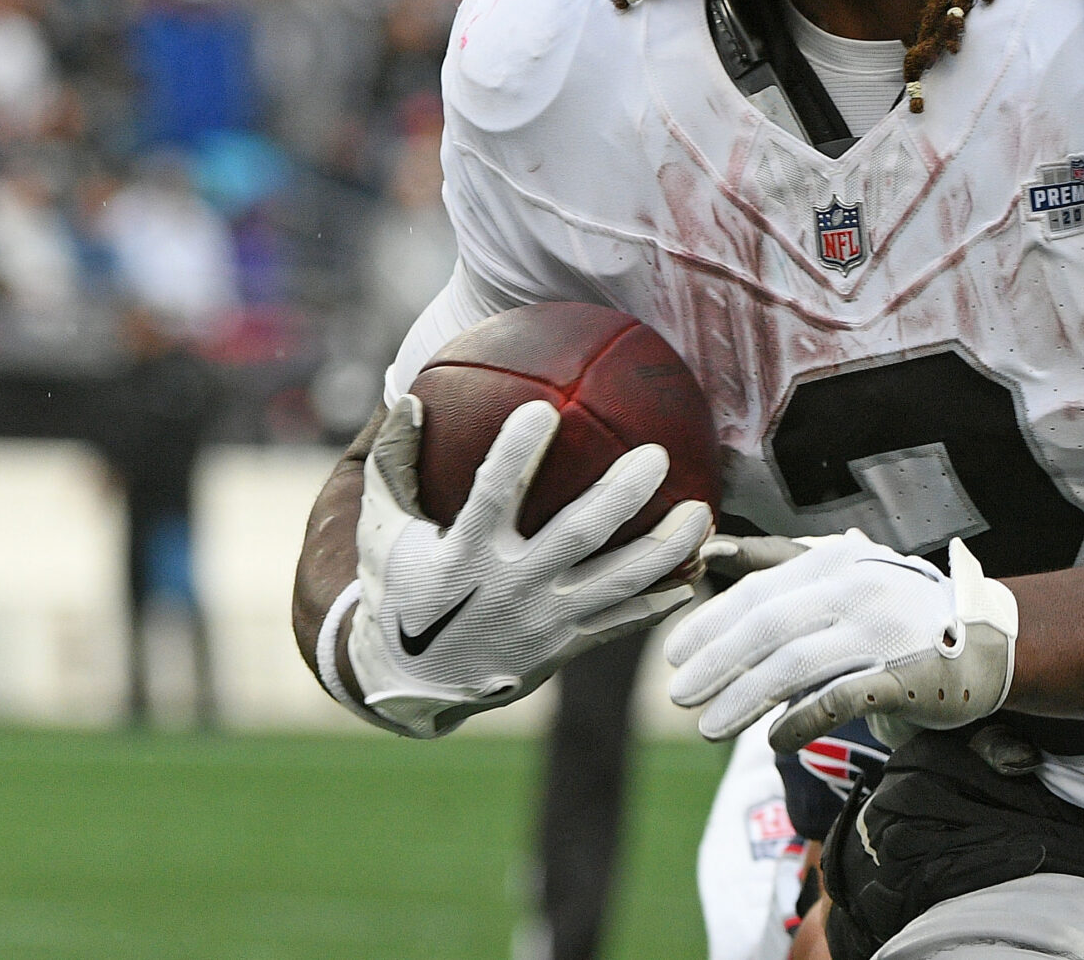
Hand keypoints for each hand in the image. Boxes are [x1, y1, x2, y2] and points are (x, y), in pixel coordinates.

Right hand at [348, 393, 710, 737]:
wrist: (411, 686)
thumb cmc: (399, 588)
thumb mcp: (382, 528)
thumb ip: (395, 463)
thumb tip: (410, 397)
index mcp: (464, 553)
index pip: (493, 495)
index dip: (517, 454)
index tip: (544, 409)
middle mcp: (510, 587)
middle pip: (578, 535)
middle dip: (621, 496)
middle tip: (656, 455)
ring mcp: (542, 622)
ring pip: (616, 583)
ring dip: (664, 548)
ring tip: (700, 511)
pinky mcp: (564, 649)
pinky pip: (622, 622)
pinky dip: (660, 600)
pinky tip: (696, 573)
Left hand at [664, 529, 1015, 750]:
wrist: (988, 639)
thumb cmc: (904, 612)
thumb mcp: (851, 576)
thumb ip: (794, 576)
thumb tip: (717, 562)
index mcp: (838, 560)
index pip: (759, 590)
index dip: (711, 623)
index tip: (672, 652)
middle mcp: (857, 587)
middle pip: (767, 626)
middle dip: (715, 662)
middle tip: (679, 694)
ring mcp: (881, 631)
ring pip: (792, 665)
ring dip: (743, 698)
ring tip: (709, 725)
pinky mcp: (902, 676)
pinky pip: (836, 701)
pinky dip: (799, 722)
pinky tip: (773, 740)